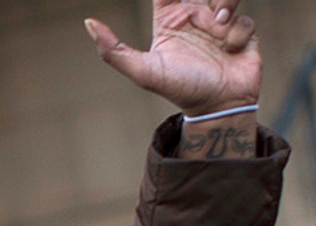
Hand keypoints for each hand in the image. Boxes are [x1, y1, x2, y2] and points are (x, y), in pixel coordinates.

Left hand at [85, 0, 259, 115]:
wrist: (216, 108)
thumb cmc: (178, 90)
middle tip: (198, 8)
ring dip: (225, 3)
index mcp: (169, 21)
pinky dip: (236, 33)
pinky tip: (229, 49)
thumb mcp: (142, 71)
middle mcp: (194, 18)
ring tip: (218, 24)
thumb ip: (113, 49)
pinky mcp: (241, 33)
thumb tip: (88, 22)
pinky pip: (243, 20)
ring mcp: (219, 25)